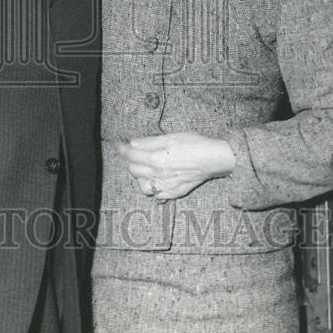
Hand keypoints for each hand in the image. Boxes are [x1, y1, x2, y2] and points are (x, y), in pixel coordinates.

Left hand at [117, 132, 235, 201]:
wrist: (213, 159)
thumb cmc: (194, 144)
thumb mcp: (171, 137)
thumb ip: (150, 142)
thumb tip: (133, 143)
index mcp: (156, 158)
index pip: (131, 155)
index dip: (122, 149)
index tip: (118, 145)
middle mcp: (159, 175)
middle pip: (134, 170)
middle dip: (132, 161)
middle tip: (136, 154)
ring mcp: (166, 186)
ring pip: (142, 186)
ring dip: (140, 177)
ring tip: (146, 168)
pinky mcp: (174, 193)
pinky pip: (156, 195)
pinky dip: (153, 188)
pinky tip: (157, 180)